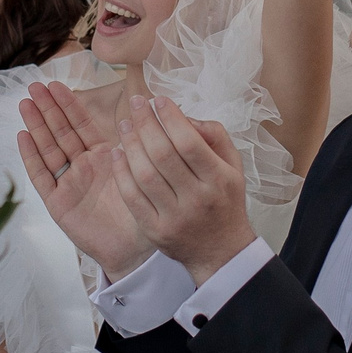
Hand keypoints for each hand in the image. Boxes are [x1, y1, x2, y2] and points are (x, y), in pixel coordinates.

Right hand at [18, 81, 152, 274]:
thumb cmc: (143, 209)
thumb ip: (136, 143)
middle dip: (47, 109)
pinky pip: (42, 177)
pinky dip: (31, 157)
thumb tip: (141, 107)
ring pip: (48, 150)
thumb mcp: (141, 170)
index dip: (68, 105)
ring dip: (36, 126)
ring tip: (24, 104)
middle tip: (33, 86)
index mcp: (102, 156)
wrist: (135, 249)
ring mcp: (68, 184)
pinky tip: (23, 136)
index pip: (81, 125)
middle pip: (60, 133)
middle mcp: (82, 167)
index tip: (55, 84)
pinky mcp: (58, 204)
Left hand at [108, 95, 256, 279]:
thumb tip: (185, 117)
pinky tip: (117, 153)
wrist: (221, 252)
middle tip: (136, 104)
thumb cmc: (224, 202)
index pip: (190, 142)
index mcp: (219, 180)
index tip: (158, 100)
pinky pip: (132, 197)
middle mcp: (197, 198)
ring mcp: (174, 216)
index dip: (171, 118)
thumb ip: (215, 137)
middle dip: (146, 124)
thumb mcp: (233, 167)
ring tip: (124, 124)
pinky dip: (121, 172)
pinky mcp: (155, 230)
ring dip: (130, 144)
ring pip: (144, 174)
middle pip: (163, 155)